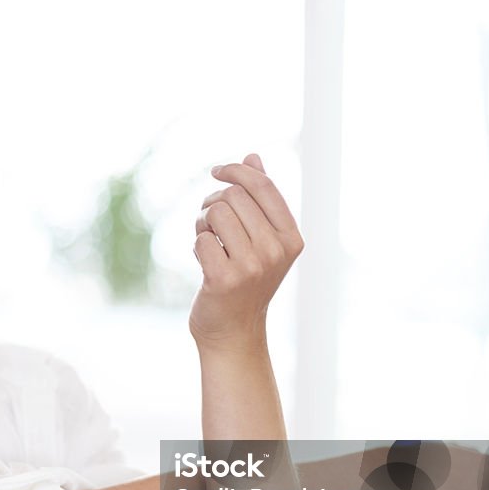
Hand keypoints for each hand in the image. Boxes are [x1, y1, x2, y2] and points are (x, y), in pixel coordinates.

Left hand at [189, 154, 303, 350]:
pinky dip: (197, 246)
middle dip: (214, 203)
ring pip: (215, 214)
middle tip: (209, 222)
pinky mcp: (224, 278)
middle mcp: (276, 251)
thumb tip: (253, 157)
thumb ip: (259, 200)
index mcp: (291, 238)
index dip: (237, 170)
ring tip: (208, 242)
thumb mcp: (261, 240)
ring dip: (203, 223)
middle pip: (234, 196)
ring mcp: (252, 266)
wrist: (233, 332)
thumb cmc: (244, 281)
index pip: (263, 186)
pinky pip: (201, 239)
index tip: (217, 170)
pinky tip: (205, 263)